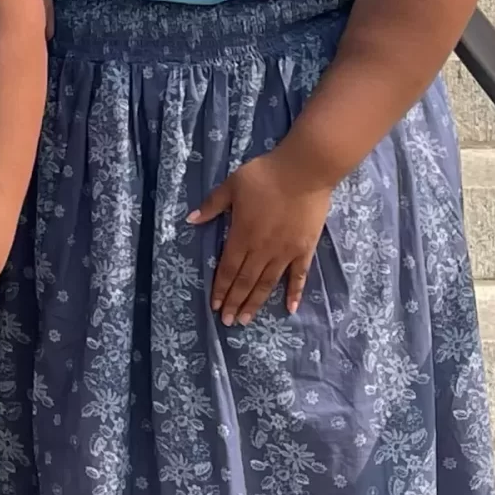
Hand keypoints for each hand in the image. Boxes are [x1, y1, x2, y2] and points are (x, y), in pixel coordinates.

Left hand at [189, 147, 334, 324]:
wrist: (304, 172)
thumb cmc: (265, 176)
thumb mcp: (231, 186)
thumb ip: (212, 206)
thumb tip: (190, 220)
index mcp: (242, 235)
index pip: (228, 268)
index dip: (221, 288)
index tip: (215, 306)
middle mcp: (263, 249)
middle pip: (246, 281)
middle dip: (235, 302)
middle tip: (228, 322)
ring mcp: (286, 252)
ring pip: (268, 283)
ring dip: (256, 303)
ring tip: (247, 320)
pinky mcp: (305, 250)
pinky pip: (298, 276)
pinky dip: (294, 293)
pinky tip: (289, 309)